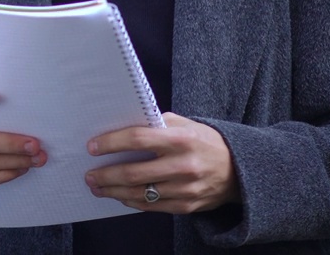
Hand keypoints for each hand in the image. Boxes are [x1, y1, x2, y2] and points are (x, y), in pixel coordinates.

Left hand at [84, 112, 238, 213]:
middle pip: (134, 172)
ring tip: (97, 187)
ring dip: (114, 191)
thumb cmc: (205, 142)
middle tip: (89, 174)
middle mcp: (183, 165)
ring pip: (140, 193)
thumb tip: (123, 124)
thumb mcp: (186, 124)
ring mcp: (185, 189)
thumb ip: (157, 123)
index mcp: (181, 139)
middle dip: (106, 174)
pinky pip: (152, 206)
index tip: (92, 147)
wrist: (240, 170)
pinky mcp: (187, 206)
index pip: (138, 139)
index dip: (112, 143)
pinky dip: (132, 202)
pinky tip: (120, 196)